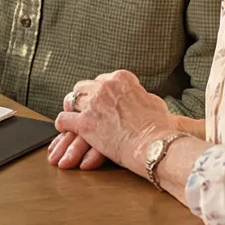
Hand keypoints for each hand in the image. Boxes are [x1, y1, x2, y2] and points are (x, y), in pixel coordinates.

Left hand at [51, 70, 176, 170]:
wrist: (156, 145)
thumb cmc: (161, 128)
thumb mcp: (155, 103)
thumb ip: (142, 97)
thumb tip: (143, 97)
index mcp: (122, 78)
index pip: (102, 80)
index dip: (99, 91)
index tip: (99, 99)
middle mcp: (105, 86)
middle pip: (83, 87)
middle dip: (83, 98)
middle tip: (82, 108)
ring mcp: (93, 104)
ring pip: (72, 100)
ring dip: (72, 110)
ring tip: (72, 117)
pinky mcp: (85, 123)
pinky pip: (63, 119)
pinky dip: (63, 124)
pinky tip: (65, 129)